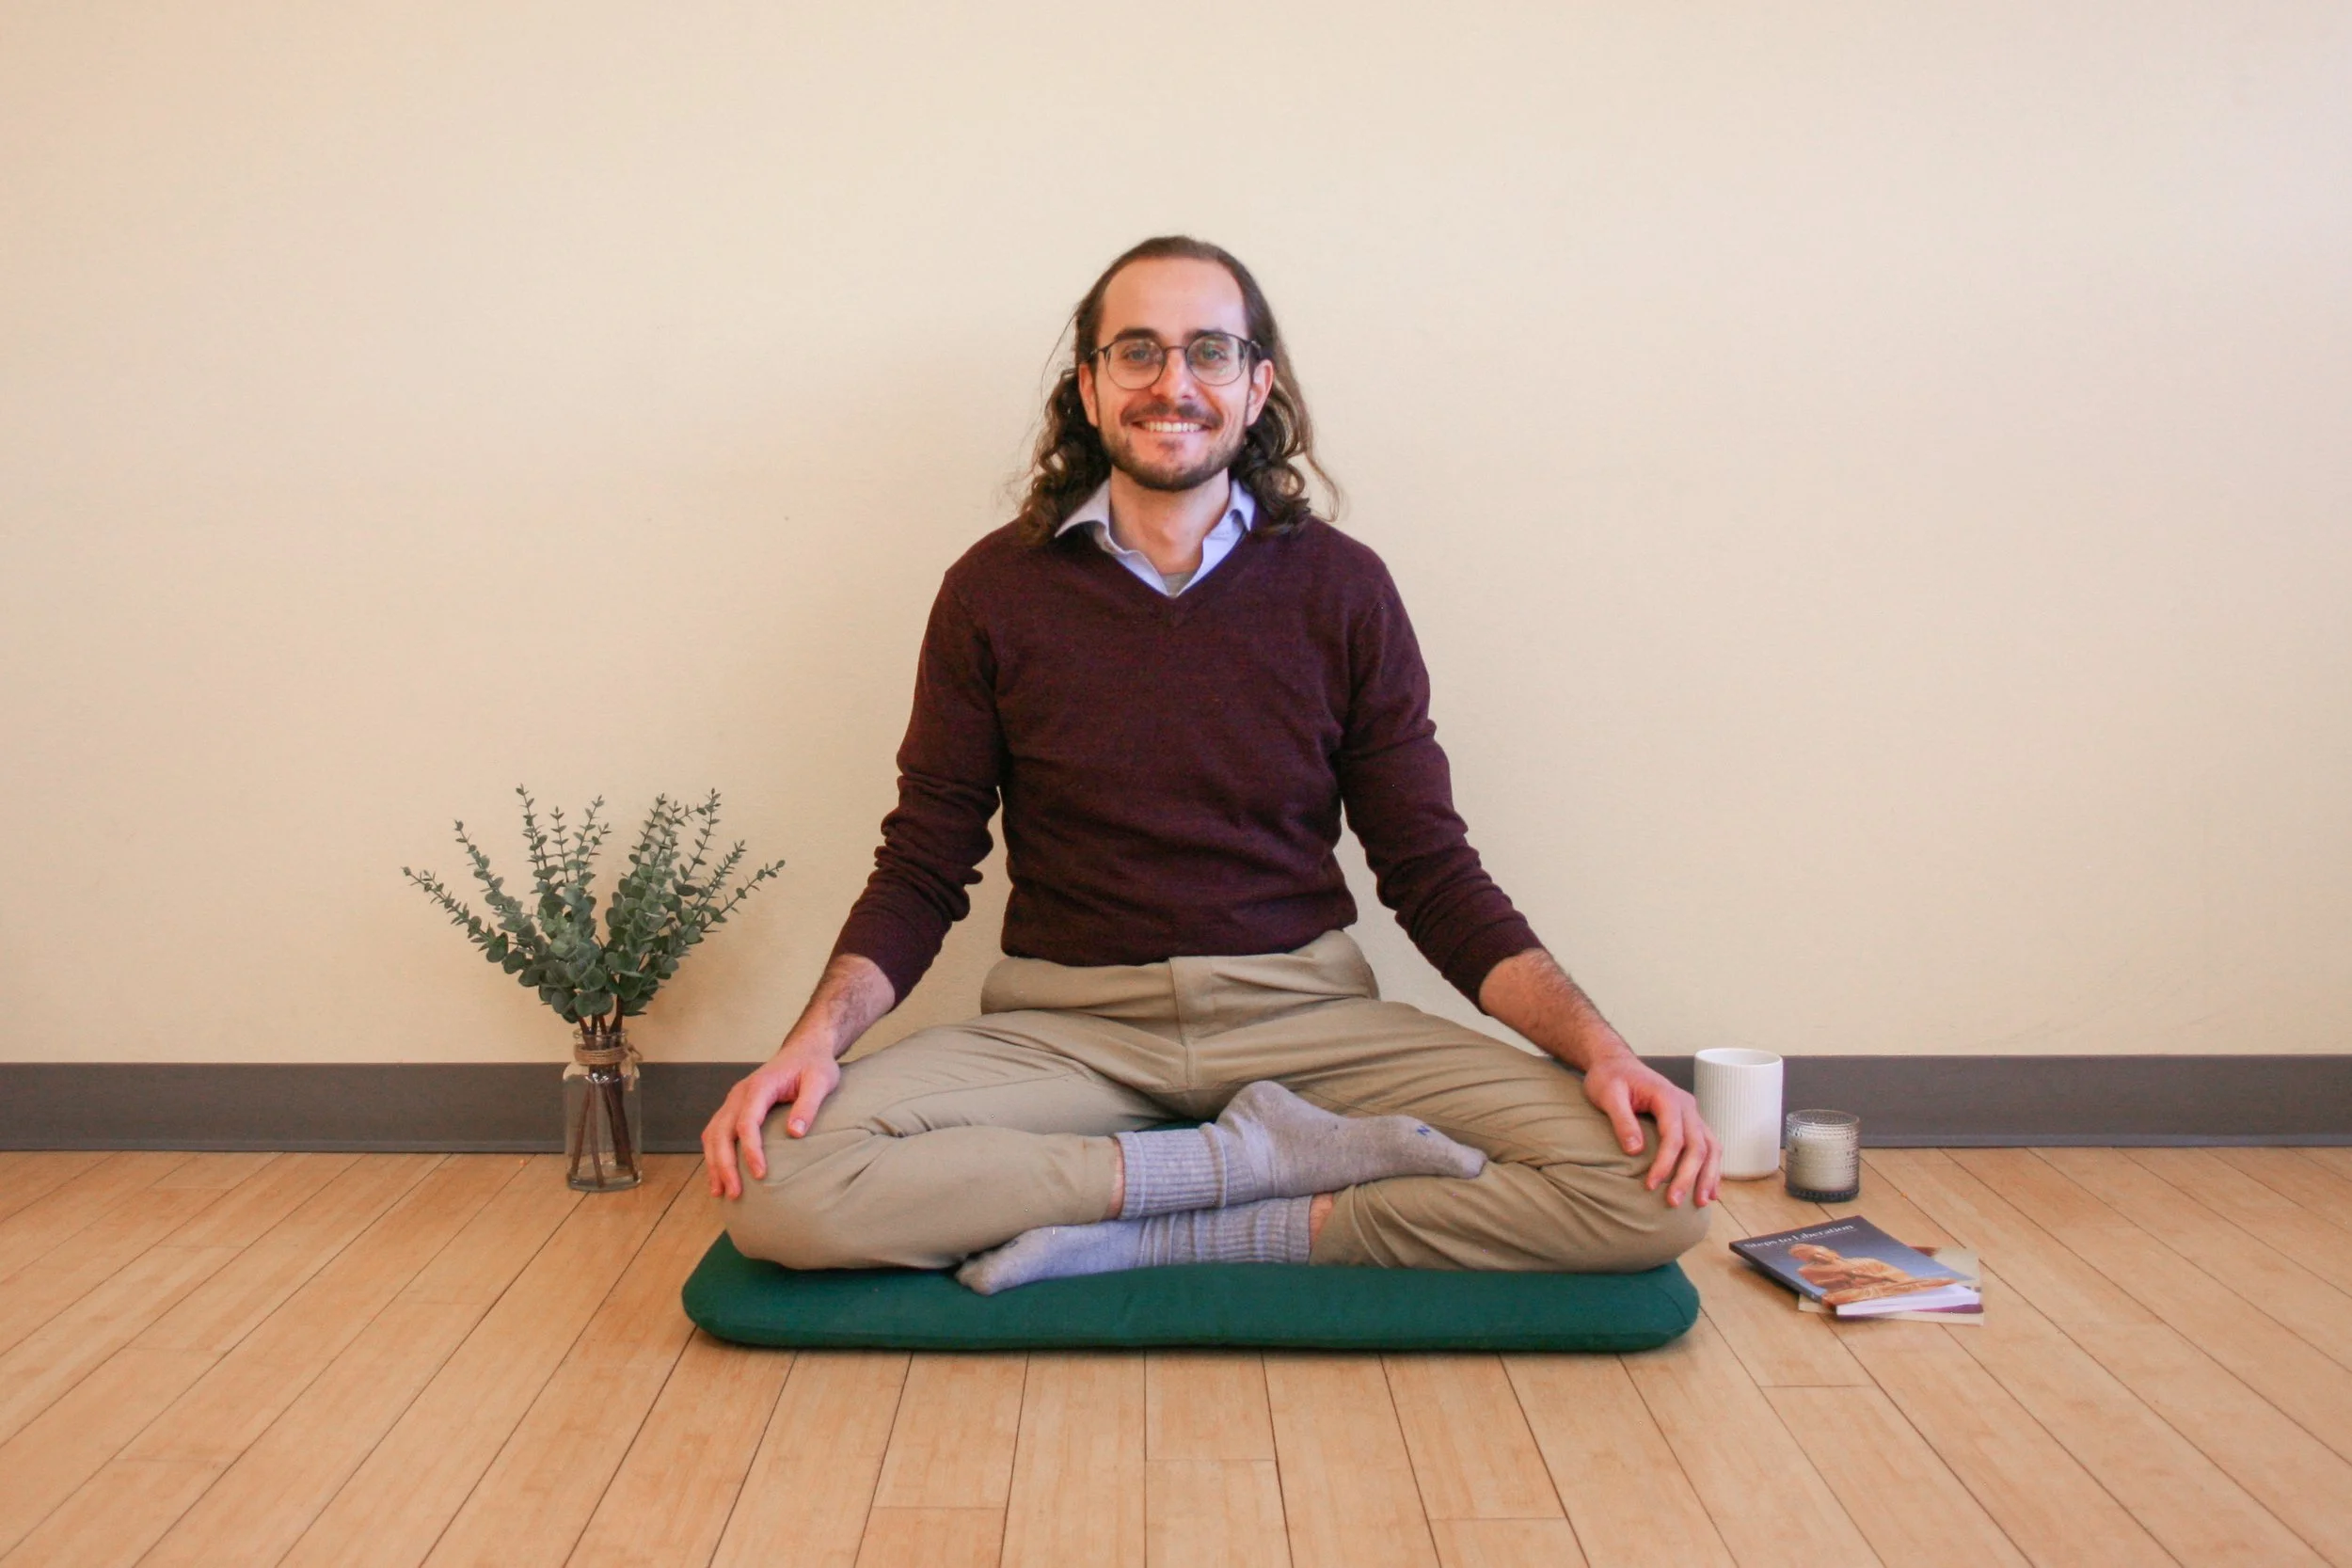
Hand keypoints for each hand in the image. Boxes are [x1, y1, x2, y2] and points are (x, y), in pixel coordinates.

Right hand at [702, 1036, 840, 1199]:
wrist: (805, 1049)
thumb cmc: (814, 1065)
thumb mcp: (821, 1081)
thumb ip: (808, 1105)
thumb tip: (795, 1133)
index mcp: (760, 1086)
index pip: (747, 1122)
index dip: (750, 1150)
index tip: (760, 1174)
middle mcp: (740, 1093)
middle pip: (722, 1131)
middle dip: (724, 1164)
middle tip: (735, 1193)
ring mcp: (734, 1100)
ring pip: (713, 1134)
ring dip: (714, 1163)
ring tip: (721, 1192)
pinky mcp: (734, 1108)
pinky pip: (716, 1132)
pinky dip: (713, 1155)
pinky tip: (718, 1176)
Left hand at [1582, 1050, 1720, 1208]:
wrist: (1615, 1062)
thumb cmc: (1609, 1077)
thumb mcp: (1608, 1094)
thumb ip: (1622, 1120)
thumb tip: (1635, 1151)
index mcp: (1667, 1096)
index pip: (1674, 1136)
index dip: (1665, 1163)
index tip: (1650, 1185)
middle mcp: (1686, 1104)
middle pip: (1697, 1145)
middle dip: (1688, 1176)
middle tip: (1674, 1203)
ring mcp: (1691, 1112)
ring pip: (1710, 1146)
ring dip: (1708, 1175)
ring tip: (1702, 1203)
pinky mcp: (1689, 1120)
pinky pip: (1708, 1144)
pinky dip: (1712, 1167)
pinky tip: (1711, 1189)